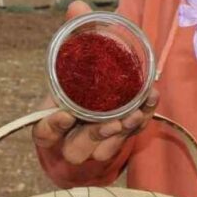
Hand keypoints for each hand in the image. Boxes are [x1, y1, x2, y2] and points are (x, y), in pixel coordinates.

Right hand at [32, 87, 157, 163]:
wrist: (88, 98)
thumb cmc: (70, 91)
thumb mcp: (62, 83)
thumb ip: (65, 75)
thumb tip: (80, 46)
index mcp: (50, 128)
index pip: (45, 133)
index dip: (54, 126)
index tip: (66, 116)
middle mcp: (71, 143)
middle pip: (77, 150)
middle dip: (98, 135)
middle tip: (113, 124)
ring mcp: (96, 146)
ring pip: (107, 149)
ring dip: (124, 132)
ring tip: (135, 115)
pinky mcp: (119, 139)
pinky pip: (132, 133)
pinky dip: (144, 116)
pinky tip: (151, 98)